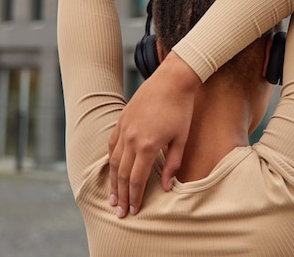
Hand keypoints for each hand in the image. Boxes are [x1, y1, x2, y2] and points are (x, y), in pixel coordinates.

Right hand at [108, 52, 200, 217]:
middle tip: (119, 212)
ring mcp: (124, 128)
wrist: (172, 80)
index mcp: (147, 145)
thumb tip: (167, 187)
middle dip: (121, 195)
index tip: (133, 211)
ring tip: (113, 197)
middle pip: (122, 174)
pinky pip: (112, 145)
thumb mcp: (181, 138)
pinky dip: (111, 160)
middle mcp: (131, 139)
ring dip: (113, 181)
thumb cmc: (181, 109)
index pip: (137, 179)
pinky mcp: (121, 120)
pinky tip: (113, 170)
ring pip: (114, 161)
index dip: (135, 197)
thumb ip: (173, 164)